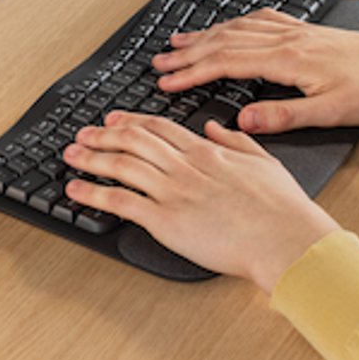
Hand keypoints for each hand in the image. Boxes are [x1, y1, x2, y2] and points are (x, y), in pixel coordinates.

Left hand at [63, 111, 339, 293]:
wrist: (287, 240)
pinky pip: (120, 201)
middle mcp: (185, 167)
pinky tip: (75, 189)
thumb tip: (216, 128)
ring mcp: (173, 192)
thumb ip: (237, 141)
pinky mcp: (165, 220)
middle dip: (103, 135)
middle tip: (83, 132)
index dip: (132, 122)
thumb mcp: (264, 162)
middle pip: (134, 141)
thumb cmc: (283, 210)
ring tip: (71, 154)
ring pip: (121, 165)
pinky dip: (93, 193)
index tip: (114, 119)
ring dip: (91, 157)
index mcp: (208, 152)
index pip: (160, 129)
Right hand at [153, 10, 358, 133]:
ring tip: (178, 41)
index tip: (166, 81)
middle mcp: (286, 39)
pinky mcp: (304, 30)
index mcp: (288, 60)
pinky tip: (227, 26)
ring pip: (237, 28)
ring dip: (204, 35)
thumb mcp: (330, 112)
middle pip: (224, 41)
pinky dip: (233, 23)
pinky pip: (258, 20)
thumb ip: (284, 116)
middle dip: (187, 52)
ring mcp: (294, 31)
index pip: (226, 63)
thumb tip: (244, 121)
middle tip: (158, 61)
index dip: (192, 72)